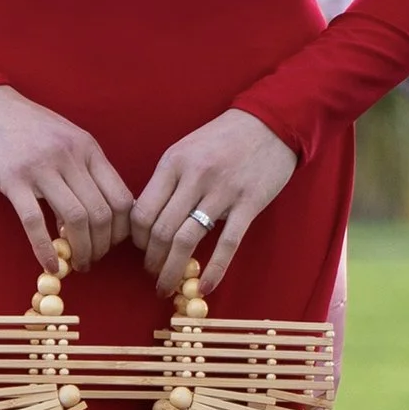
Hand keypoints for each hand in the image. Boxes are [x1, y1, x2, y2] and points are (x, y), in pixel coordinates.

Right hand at [0, 86, 135, 274]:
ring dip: (80, 251)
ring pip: (75, 219)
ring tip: (76, 264)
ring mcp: (41, 167)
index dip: (121, 231)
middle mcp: (70, 156)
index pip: (122, 198)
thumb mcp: (66, 138)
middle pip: (101, 214)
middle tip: (92, 260)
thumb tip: (100, 215)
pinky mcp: (13, 178)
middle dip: (101, 247)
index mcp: (88, 148)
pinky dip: (45, 249)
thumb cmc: (27, 126)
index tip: (111, 245)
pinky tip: (49, 264)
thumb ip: (85, 170)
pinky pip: (35, 222)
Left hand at [130, 107, 297, 297]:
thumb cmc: (223, 138)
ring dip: (173, 270)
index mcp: (173, 162)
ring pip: (187, 240)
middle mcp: (193, 177)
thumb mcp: (186, 149)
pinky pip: (227, 244)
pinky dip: (213, 270)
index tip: (143, 251)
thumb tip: (147, 221)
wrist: (270, 122)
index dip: (138, 239)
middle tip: (154, 275)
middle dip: (153, 261)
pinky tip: (205, 287)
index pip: (142, 211)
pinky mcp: (249, 204)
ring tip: (169, 286)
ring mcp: (222, 191)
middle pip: (161, 230)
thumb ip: (168, 181)